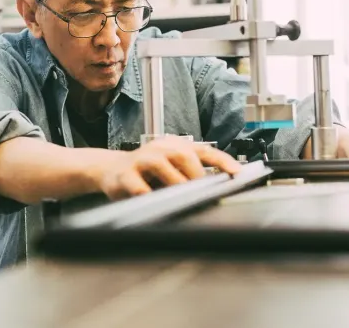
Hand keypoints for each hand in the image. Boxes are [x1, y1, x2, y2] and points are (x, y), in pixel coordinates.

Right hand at [95, 137, 241, 199]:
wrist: (111, 171)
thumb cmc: (147, 172)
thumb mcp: (171, 169)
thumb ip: (192, 175)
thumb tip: (218, 189)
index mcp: (174, 146)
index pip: (204, 150)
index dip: (222, 160)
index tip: (237, 173)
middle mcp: (159, 148)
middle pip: (184, 155)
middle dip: (196, 175)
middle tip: (204, 193)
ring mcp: (140, 159)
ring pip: (163, 167)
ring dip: (175, 183)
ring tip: (182, 197)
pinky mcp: (124, 175)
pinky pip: (140, 187)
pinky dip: (150, 195)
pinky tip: (155, 202)